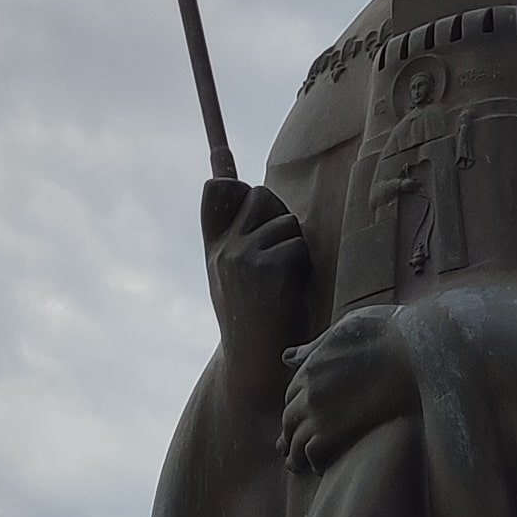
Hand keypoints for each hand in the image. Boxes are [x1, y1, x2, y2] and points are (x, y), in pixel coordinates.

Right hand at [202, 177, 307, 404]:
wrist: (255, 372)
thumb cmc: (259, 323)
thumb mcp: (240, 278)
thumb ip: (237, 237)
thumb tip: (230, 190)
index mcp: (214, 248)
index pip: (216, 194)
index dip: (223, 172)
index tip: (218, 144)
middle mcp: (221, 248)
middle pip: (262, 196)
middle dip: (281, 216)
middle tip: (283, 258)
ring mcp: (238, 256)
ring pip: (284, 221)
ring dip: (296, 246)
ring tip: (288, 284)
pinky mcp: (260, 268)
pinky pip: (296, 245)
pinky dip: (302, 266)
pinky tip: (291, 294)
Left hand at [279, 308, 417, 475]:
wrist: (419, 352)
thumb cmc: (392, 334)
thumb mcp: (347, 328)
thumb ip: (316, 347)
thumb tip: (286, 358)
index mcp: (312, 363)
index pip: (293, 393)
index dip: (298, 409)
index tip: (301, 420)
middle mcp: (308, 387)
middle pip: (290, 418)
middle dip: (291, 433)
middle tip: (291, 449)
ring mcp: (317, 410)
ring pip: (295, 439)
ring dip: (296, 453)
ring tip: (300, 464)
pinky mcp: (331, 431)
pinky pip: (311, 453)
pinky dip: (313, 462)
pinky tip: (321, 467)